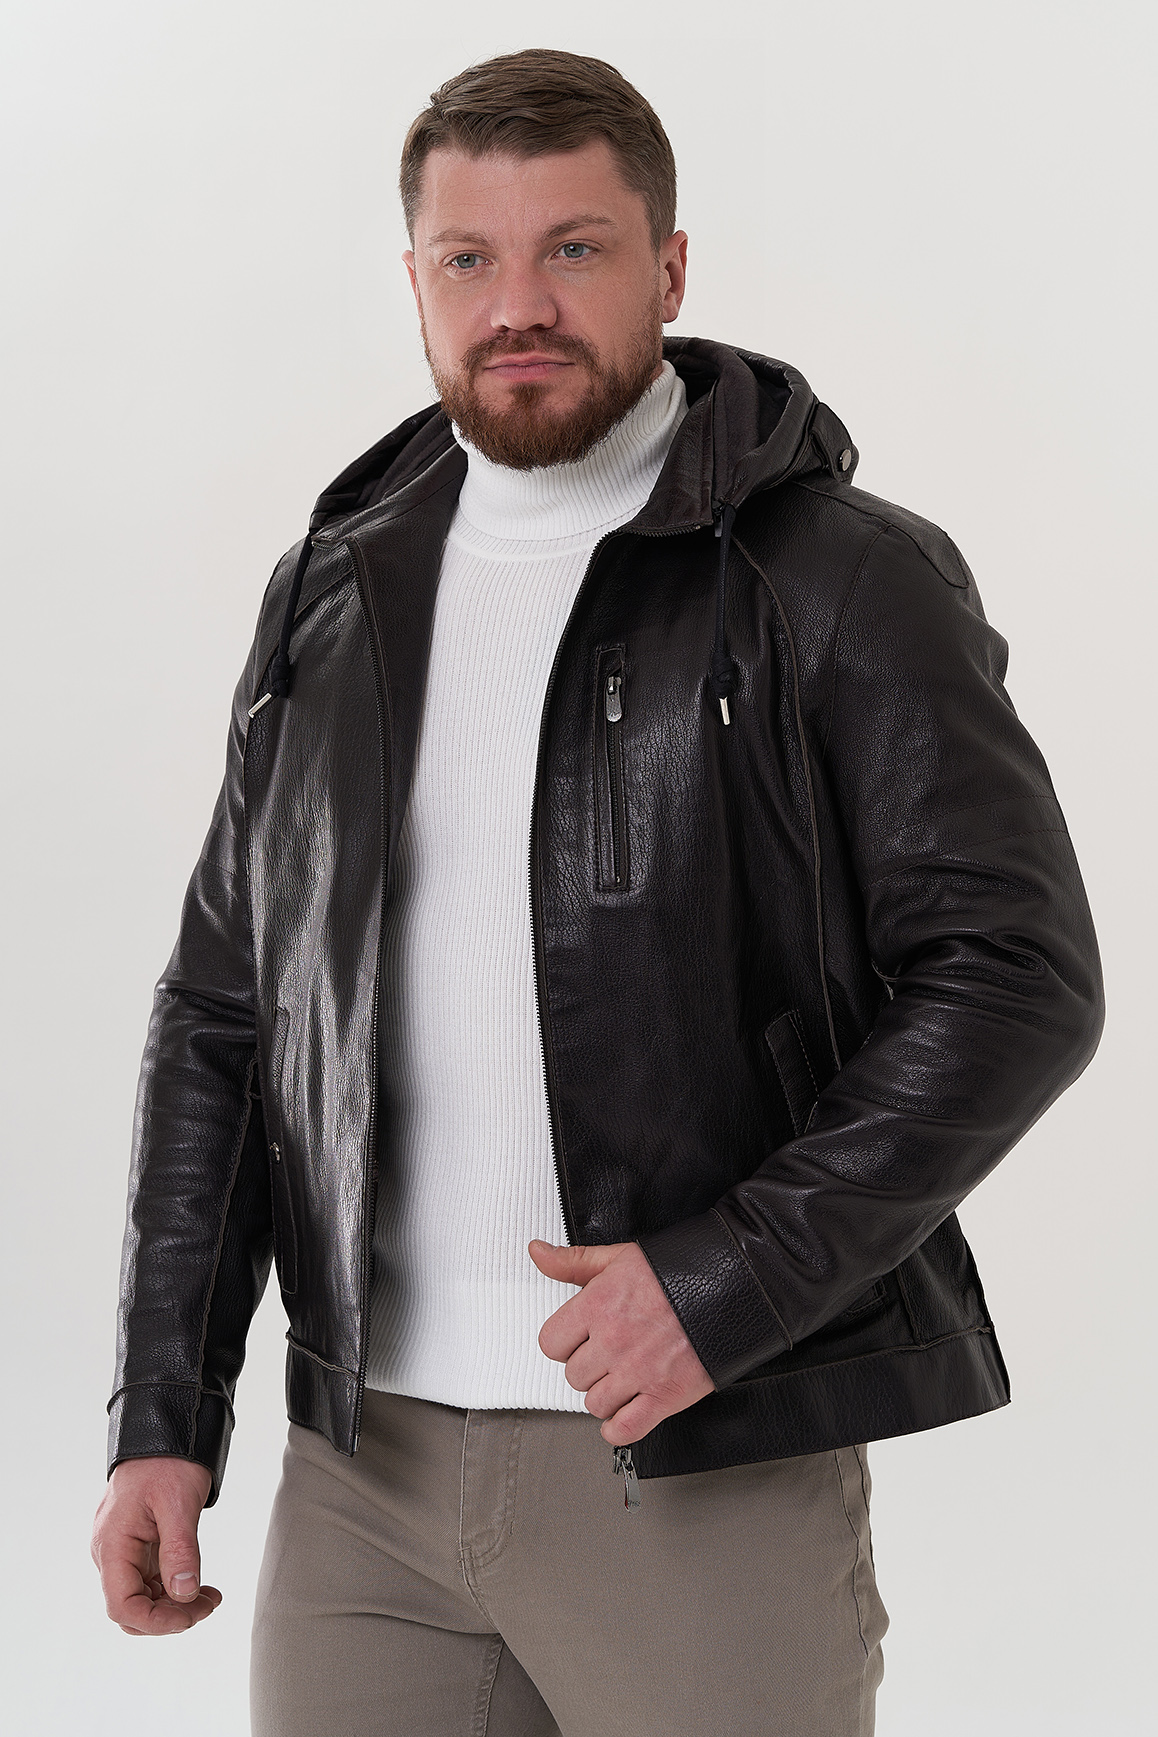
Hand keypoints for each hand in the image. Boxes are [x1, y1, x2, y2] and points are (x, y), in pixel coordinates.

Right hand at [91, 1455, 219, 1634]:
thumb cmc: (167, 1461)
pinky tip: (198, 1585)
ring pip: (141, 1597)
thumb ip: (180, 1550)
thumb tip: (185, 1595)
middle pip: (131, 1608)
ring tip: (210, 1597)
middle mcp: (111, 1552)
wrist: (165, 1432)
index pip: (122, 1606)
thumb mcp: (179, 1503)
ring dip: (174, 1605)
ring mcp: (123, 1550)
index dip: (156, 1621)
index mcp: (113, 1545)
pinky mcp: (137, 1545)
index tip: (190, 1616)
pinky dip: (173, 1588)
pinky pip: (149, 1580)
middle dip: (169, 1617)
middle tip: (207, 1605)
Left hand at [530, 1239, 714, 1445]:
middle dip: (589, 1367)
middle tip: (608, 1355)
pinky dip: (619, 1428)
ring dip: (606, 1395)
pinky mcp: (665, 1396)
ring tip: (622, 1378)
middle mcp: (613, 1341)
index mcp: (597, 1305)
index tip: (579, 1339)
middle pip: (573, 1376)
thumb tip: (538, 1253)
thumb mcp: (620, 1257)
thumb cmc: (679, 1271)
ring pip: (595, 1404)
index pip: (551, 1344)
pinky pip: (624, 1430)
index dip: (564, 1342)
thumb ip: (573, 1261)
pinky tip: (626, 1412)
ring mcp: (638, 1371)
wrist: (733, 1284)